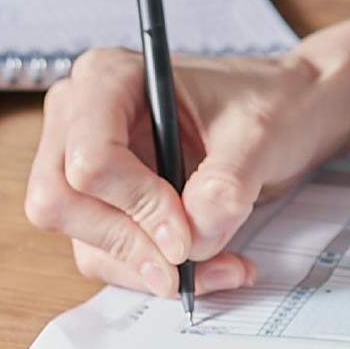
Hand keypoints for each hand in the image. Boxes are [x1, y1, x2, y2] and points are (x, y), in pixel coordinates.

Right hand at [24, 47, 349, 296]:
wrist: (288, 113)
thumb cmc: (270, 102)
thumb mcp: (260, 134)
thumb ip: (226, 185)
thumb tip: (193, 240)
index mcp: (109, 78)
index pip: (90, 158)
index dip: (136, 206)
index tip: (186, 235)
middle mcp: (81, 118)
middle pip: (61, 203)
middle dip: (130, 243)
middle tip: (191, 261)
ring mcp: (84, 162)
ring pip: (84, 239)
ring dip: (149, 267)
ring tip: (222, 266)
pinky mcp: (104, 203)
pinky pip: (108, 254)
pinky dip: (155, 271)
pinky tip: (210, 265)